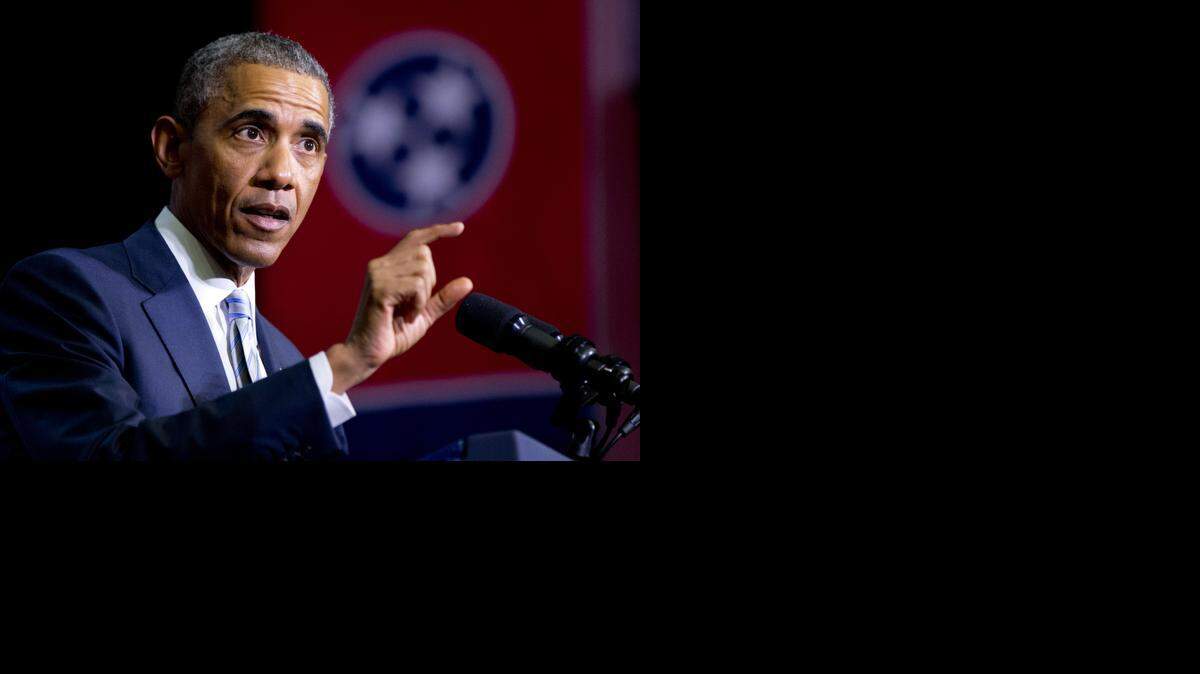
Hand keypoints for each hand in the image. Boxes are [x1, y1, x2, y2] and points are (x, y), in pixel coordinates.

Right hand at [327, 221, 472, 392]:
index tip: (460, 227)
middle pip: (424, 254)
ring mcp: (378, 275)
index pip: (415, 239)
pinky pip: (416, 285)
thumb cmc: (391, 335)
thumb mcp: (424, 314)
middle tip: (413, 307)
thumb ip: (443, 298)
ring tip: (406, 313)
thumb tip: (468, 282)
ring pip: (422, 269)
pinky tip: (404, 317)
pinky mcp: (380, 288)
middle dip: (429, 282)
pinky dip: (418, 304)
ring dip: (423, 297)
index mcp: (388, 267)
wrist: (366, 354)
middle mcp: (380, 265)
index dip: (438, 231)